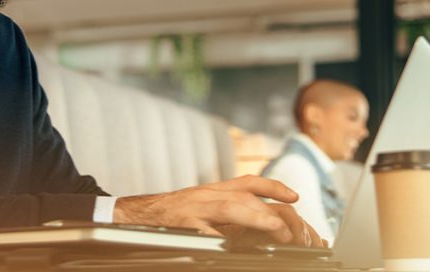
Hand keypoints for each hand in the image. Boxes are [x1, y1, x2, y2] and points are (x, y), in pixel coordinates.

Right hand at [113, 175, 324, 246]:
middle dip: (269, 211)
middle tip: (287, 230)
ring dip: (256, 218)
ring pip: (231, 207)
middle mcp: (206, 195)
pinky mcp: (182, 224)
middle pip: (245, 196)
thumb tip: (257, 223)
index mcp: (213, 190)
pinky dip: (220, 238)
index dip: (273, 187)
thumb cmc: (172, 214)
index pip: (249, 182)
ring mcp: (194, 209)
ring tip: (274, 230)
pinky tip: (232, 247)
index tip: (294, 197)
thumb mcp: (201, 205)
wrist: (135, 215)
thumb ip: (226, 211)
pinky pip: (204, 231)